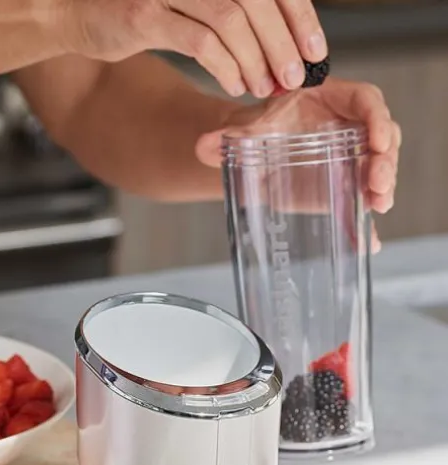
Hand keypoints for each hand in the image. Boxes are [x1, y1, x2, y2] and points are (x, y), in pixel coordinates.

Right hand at [57, 0, 326, 96]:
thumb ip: (231, 9)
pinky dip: (225, 67)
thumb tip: (281, 41)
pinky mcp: (145, 14)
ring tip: (266, 87)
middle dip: (282, 43)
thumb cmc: (139, 7)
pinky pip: (200, 42)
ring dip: (256, 60)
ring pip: (232, 20)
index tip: (315, 50)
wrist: (76, 10)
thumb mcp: (191, 1)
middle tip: (294, 77)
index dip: (299, 15)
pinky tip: (235, 85)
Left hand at [195, 78, 400, 249]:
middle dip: (385, 161)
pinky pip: (359, 200)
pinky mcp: (343, 184)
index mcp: (331, 98)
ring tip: (378, 205)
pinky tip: (368, 241)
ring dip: (382, 186)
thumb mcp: (244, 131)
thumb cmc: (256, 128)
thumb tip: (203, 147)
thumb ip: (226, 137)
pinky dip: (364, 221)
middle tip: (378, 184)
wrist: (251, 150)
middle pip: (381, 137)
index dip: (378, 118)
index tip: (379, 140)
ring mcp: (351, 155)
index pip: (366, 100)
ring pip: (377, 167)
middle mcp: (349, 124)